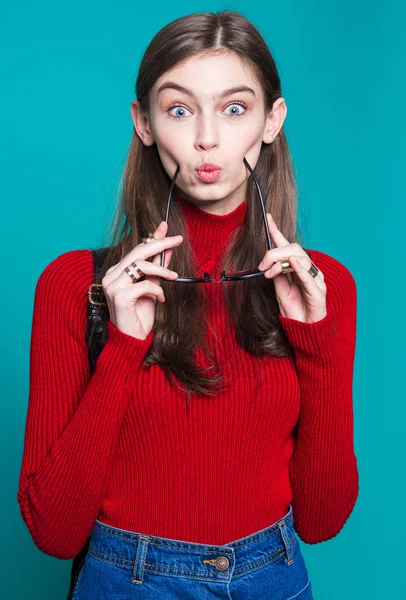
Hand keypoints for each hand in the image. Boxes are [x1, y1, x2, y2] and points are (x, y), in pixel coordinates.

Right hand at [101, 222, 182, 339]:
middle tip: (177, 239)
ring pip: (140, 266)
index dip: (151, 237)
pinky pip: (144, 284)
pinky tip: (161, 298)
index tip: (165, 226)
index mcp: (116, 272)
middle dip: (159, 243)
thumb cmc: (140, 315)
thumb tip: (167, 250)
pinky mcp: (119, 296)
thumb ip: (157, 269)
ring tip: (173, 278)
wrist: (132, 338)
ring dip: (161, 270)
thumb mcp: (152, 288)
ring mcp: (112, 285)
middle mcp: (111, 276)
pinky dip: (157, 290)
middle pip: (137, 252)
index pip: (136, 249)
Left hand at [257, 213, 326, 322]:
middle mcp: (308, 270)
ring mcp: (315, 279)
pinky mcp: (318, 291)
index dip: (277, 231)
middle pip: (292, 249)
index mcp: (298, 268)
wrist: (304, 330)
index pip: (287, 245)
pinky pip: (308, 276)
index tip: (267, 217)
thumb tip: (269, 263)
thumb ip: (277, 275)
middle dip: (274, 253)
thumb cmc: (294, 311)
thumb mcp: (280, 290)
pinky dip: (299, 268)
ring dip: (281, 262)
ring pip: (299, 258)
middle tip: (262, 266)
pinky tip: (292, 262)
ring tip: (270, 272)